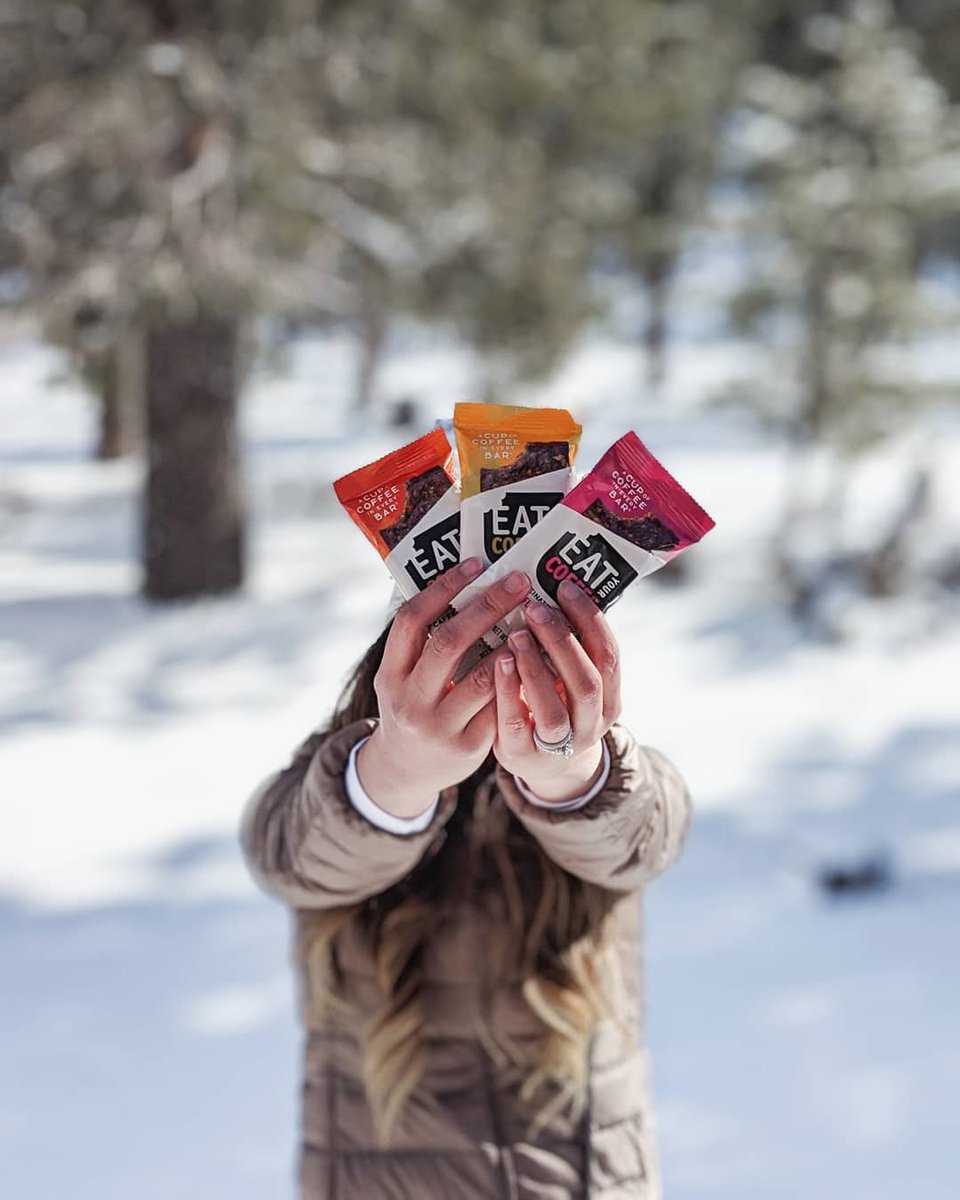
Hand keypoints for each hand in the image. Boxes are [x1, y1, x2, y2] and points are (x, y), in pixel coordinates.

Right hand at [356, 559, 530, 817]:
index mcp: (390, 673)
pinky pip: (500, 708)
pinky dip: (521, 680)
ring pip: (481, 679)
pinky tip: (541, 657)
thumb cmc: (413, 706)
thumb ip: (423, 642)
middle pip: (448, 643)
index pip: (411, 620)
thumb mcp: (401, 676)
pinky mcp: (468, 746)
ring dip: (512, 645)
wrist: (405, 770)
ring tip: (536, 616)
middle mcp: (410, 699)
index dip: (442, 588)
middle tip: (519, 581)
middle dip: (486, 607)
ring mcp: (438, 726)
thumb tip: (464, 583)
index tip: (475, 563)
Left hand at [492, 577, 621, 803]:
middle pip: (587, 681)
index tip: (565, 587)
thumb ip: (568, 646)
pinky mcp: (525, 755)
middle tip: (535, 607)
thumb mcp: (570, 680)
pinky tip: (498, 664)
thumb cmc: (554, 704)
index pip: (609, 655)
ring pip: (554, 710)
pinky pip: (517, 725)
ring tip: (516, 635)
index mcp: (610, 698)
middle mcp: (591, 723)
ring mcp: (560, 745)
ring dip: (535, 669)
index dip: (590, 620)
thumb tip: (554, 587)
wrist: (541, 762)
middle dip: (562, 641)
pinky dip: (508, 693)